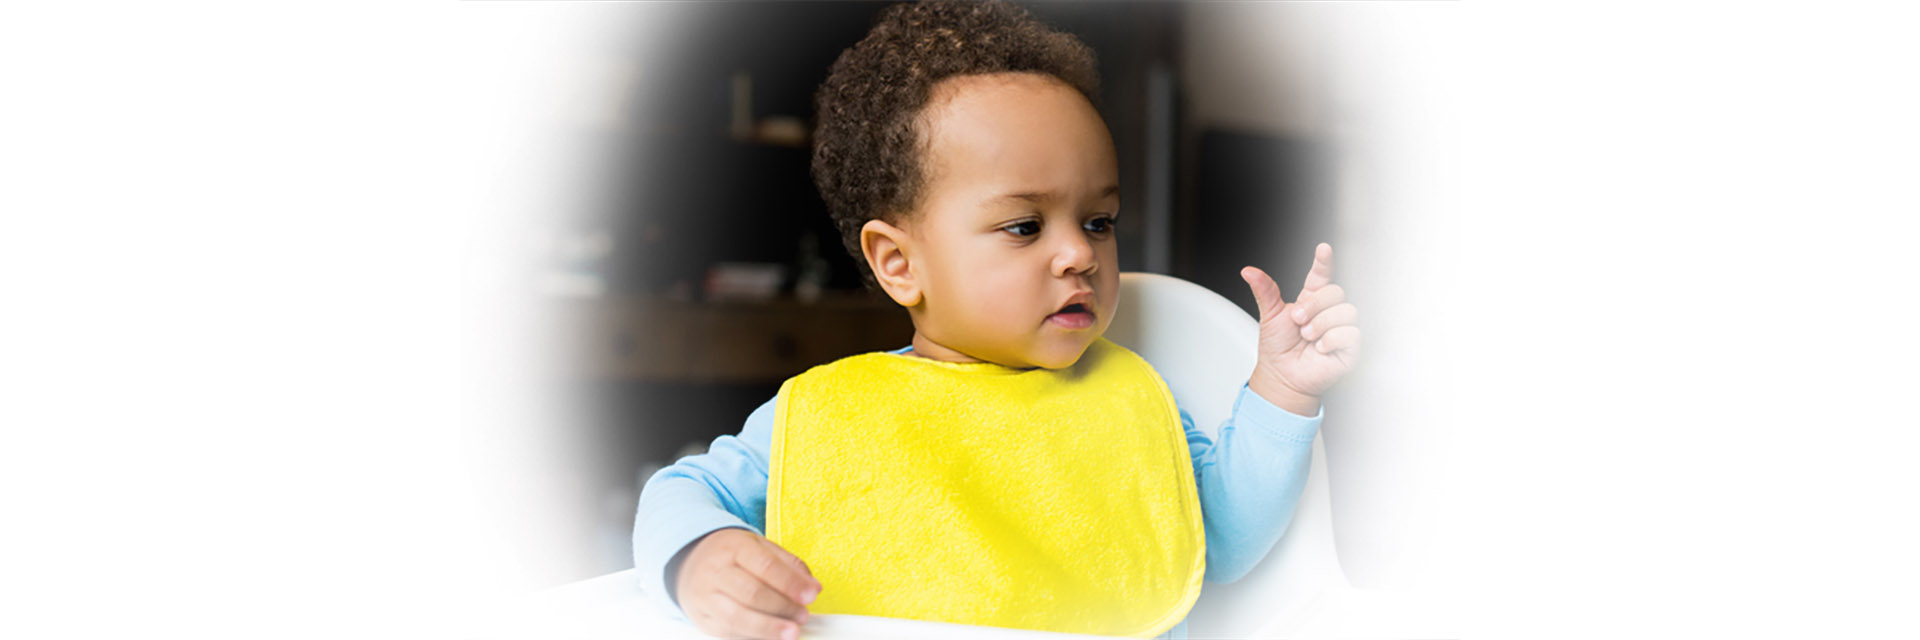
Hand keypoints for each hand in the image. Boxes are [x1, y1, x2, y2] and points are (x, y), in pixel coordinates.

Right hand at [672, 528, 820, 639]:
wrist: (691, 562)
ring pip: (737, 617)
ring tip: (791, 632)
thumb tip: (813, 587)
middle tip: (803, 616)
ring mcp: (705, 596)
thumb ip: (789, 565)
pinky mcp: (701, 618)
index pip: (765, 565)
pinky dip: (752, 637)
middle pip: (751, 593)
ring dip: (768, 628)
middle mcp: (715, 571)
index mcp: (734, 547)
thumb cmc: (734, 556)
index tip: (811, 595)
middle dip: (782, 607)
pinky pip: (727, 632)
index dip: (790, 582)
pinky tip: (770, 637)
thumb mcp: (761, 548)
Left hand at [1241, 242, 1359, 414]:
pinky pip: (1351, 333)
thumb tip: (1249, 271)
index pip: (1322, 275)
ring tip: (1308, 337)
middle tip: (1299, 321)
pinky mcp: (1351, 346)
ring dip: (1322, 324)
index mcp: (1312, 299)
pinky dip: (1332, 340)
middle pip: (1336, 291)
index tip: (1323, 249)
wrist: (1282, 376)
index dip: (1324, 261)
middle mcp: (1329, 310)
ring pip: (1346, 311)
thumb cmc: (1278, 348)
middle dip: (1314, 306)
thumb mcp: (1269, 316)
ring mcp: (1342, 327)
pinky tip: (1320, 348)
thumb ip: (1264, 291)